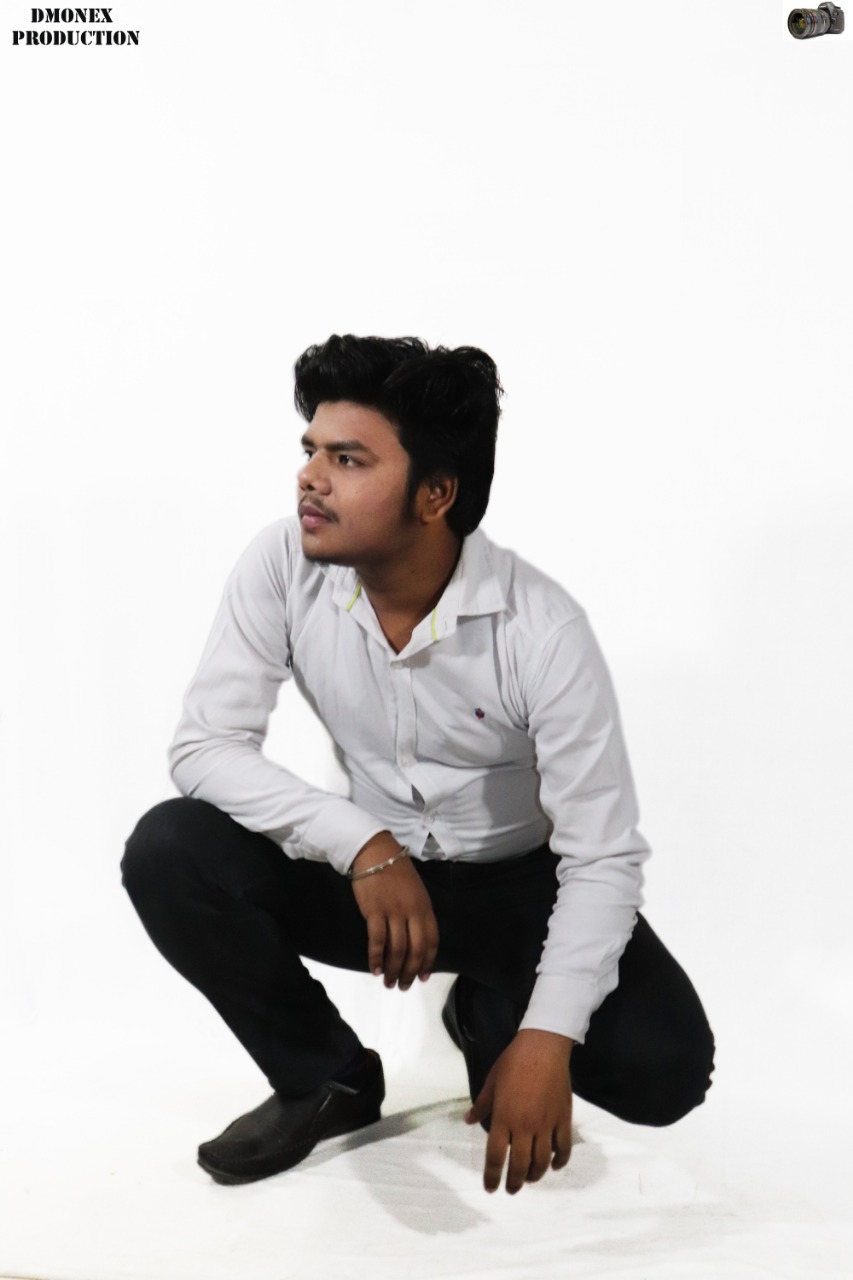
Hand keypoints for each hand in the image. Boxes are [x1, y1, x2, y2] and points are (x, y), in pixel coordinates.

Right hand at [350, 833, 438, 990]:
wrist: (376, 852)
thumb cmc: (396, 872)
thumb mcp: (415, 892)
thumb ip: (418, 914)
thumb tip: (415, 941)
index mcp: (425, 907)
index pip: (431, 941)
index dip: (427, 962)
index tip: (422, 977)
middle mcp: (412, 911)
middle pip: (415, 949)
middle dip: (409, 972)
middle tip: (403, 986)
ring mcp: (394, 911)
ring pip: (397, 949)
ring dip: (393, 969)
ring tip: (388, 982)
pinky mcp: (375, 910)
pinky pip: (377, 940)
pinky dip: (376, 958)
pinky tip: (375, 969)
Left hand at [465, 1029, 573, 1193]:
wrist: (543, 1047)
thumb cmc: (513, 1062)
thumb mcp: (491, 1082)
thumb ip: (481, 1105)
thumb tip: (468, 1121)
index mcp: (503, 1118)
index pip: (496, 1157)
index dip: (492, 1176)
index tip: (490, 1188)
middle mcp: (525, 1126)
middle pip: (520, 1166)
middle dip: (514, 1183)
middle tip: (511, 1189)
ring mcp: (546, 1124)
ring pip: (542, 1162)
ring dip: (535, 1176)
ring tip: (529, 1179)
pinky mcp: (563, 1119)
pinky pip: (564, 1148)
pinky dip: (559, 1161)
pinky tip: (554, 1166)